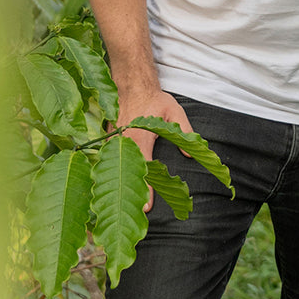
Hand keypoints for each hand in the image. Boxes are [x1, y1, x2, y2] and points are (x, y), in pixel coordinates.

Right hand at [118, 88, 193, 211]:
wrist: (131, 84)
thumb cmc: (154, 99)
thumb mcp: (174, 111)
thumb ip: (184, 131)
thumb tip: (190, 154)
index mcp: (139, 136)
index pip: (144, 167)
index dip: (146, 188)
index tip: (147, 207)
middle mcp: (123, 142)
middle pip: (127, 174)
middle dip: (130, 195)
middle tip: (135, 214)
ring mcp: (113, 142)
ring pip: (115, 170)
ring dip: (120, 187)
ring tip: (121, 208)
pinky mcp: (108, 142)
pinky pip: (109, 162)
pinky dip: (113, 175)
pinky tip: (115, 191)